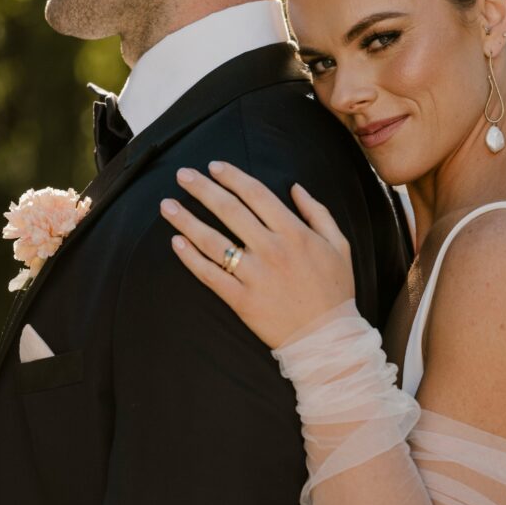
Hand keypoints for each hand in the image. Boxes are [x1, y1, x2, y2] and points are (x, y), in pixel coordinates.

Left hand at [160, 161, 355, 348]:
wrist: (328, 339)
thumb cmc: (335, 290)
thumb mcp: (339, 245)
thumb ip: (318, 212)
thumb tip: (295, 187)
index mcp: (295, 233)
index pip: (257, 195)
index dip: (232, 177)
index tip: (214, 166)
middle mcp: (272, 250)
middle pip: (230, 211)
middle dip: (203, 189)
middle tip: (182, 175)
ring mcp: (254, 276)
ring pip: (213, 241)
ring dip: (186, 221)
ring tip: (166, 205)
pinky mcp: (242, 300)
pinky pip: (210, 275)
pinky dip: (191, 258)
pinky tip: (175, 242)